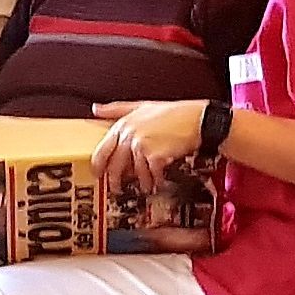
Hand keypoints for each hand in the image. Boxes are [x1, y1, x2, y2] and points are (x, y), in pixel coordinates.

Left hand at [91, 98, 207, 194]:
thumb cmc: (174, 113)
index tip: (97, 172)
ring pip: (135, 173)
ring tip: (146, 185)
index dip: (98, 164)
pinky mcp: (155, 156)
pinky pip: (151, 175)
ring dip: (141, 182)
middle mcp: (130, 136)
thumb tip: (97, 109)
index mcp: (124, 124)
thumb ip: (117, 109)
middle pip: (115, 165)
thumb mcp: (142, 106)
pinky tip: (158, 181)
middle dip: (115, 180)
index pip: (103, 149)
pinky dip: (155, 180)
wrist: (197, 119)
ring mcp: (142, 147)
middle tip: (116, 188)